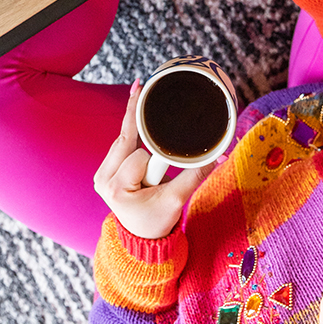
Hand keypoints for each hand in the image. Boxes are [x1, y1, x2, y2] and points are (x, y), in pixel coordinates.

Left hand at [93, 82, 214, 239]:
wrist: (143, 239)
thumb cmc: (158, 221)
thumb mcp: (177, 200)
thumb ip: (196, 176)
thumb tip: (221, 154)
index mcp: (117, 189)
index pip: (139, 157)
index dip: (154, 156)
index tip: (150, 115)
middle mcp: (103, 179)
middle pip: (125, 139)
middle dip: (141, 126)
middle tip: (140, 84)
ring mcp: (101, 174)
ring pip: (123, 139)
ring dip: (138, 133)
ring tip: (141, 98)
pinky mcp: (105, 170)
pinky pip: (120, 144)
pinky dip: (131, 133)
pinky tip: (134, 105)